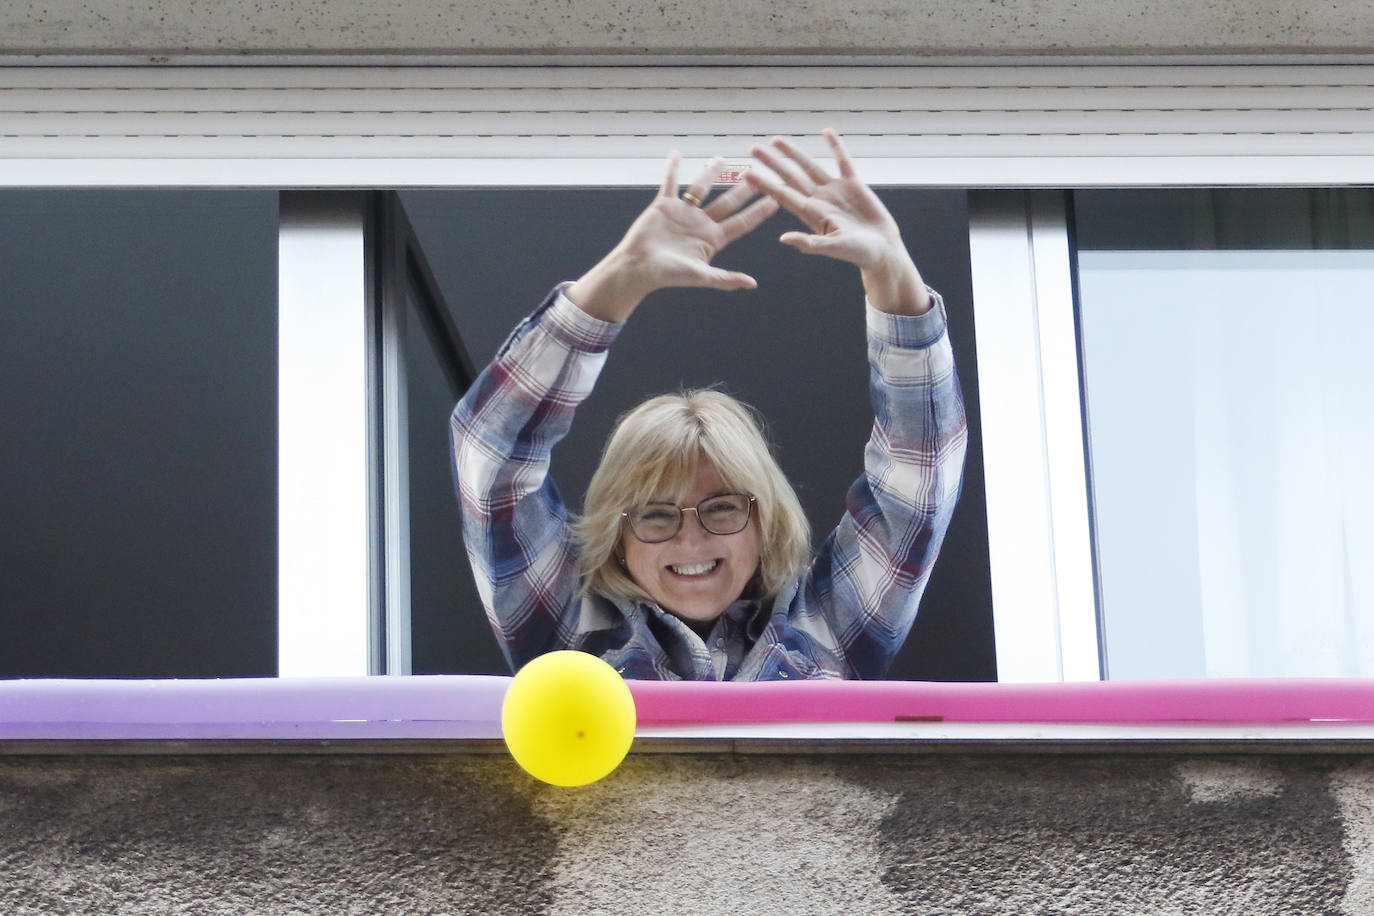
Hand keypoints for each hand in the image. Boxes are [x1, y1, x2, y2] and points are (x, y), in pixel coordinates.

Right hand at [567, 154, 778, 322]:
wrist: (638, 268)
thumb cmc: (668, 275)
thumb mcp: (700, 275)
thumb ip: (726, 278)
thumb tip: (752, 284)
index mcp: (712, 240)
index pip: (741, 223)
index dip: (758, 212)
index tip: (775, 200)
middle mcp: (701, 224)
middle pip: (727, 202)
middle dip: (743, 189)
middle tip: (758, 174)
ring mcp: (683, 213)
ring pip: (701, 188)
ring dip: (711, 173)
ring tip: (722, 160)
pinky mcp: (663, 206)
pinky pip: (670, 183)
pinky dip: (672, 168)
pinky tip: (676, 154)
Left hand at [745, 129, 930, 315]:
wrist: (882, 251)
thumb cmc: (858, 254)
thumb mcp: (834, 248)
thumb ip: (810, 243)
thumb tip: (784, 239)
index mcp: (811, 214)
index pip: (783, 195)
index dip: (765, 184)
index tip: (747, 173)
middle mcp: (818, 200)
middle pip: (790, 177)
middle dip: (772, 163)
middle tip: (752, 149)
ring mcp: (834, 190)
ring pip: (810, 166)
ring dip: (793, 153)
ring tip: (776, 140)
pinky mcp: (853, 184)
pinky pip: (842, 161)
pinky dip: (836, 146)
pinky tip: (826, 132)